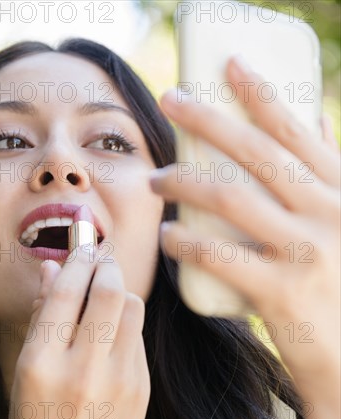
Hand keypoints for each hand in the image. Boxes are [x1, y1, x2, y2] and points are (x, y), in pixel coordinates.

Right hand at [7, 247, 149, 418]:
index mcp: (41, 364)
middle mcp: (83, 370)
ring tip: (106, 297)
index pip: (65, 292)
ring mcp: (118, 381)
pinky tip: (112, 334)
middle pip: (109, 290)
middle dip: (106, 264)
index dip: (76, 260)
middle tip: (101, 258)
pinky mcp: (142, 388)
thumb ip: (40, 315)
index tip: (82, 246)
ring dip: (120, 291)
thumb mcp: (25, 370)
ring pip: (133, 307)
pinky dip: (126, 324)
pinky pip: (138, 336)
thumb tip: (51, 268)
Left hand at [150, 56, 339, 401]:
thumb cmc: (340, 289)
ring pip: (230, 200)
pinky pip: (220, 257)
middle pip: (256, 154)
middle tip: (168, 101)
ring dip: (184, 182)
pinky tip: (167, 236)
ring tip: (156, 178)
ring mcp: (306, 253)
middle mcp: (329, 215)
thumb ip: (327, 179)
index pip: (298, 131)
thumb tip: (312, 124)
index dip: (262, 94)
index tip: (228, 64)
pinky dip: (186, 244)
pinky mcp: (282, 293)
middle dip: (207, 120)